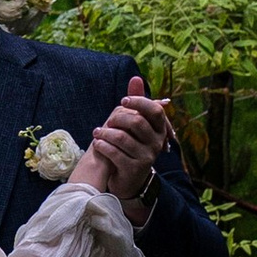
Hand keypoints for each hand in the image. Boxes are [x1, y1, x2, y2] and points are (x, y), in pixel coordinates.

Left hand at [83, 77, 172, 213]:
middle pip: (136, 122)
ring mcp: (147, 157)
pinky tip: (97, 144)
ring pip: (122, 138)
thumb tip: (135, 77)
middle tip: (107, 122)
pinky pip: (115, 153)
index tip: (122, 101)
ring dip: (105, 133)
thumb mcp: (134, 123)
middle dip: (116, 119)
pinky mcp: (134, 169)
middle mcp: (157, 143)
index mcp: (159, 129)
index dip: (138, 102)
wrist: (128, 178)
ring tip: (97, 133)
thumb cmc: (130, 145)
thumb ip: (136, 101)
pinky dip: (102, 146)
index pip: (155, 110)